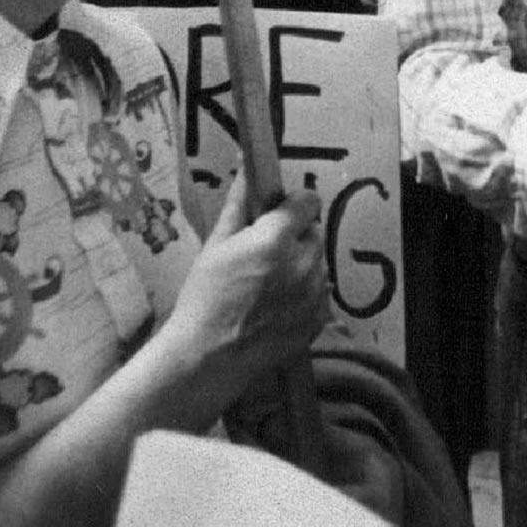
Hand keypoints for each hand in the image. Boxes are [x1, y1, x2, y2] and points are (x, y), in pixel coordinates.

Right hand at [169, 173, 329, 397]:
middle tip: (266, 254)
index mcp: (277, 237)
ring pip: (319, 263)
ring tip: (269, 284)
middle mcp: (305, 261)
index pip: (308, 201)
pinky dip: (306, 293)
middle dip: (295, 236)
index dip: (293, 205)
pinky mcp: (319, 318)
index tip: (278, 214)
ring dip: (302, 265)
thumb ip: (238, 205)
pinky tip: (277, 305)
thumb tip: (247, 169)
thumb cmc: (204, 296)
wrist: (209, 356)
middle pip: (313, 232)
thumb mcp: (216, 245)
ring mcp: (315, 292)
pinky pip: (321, 293)